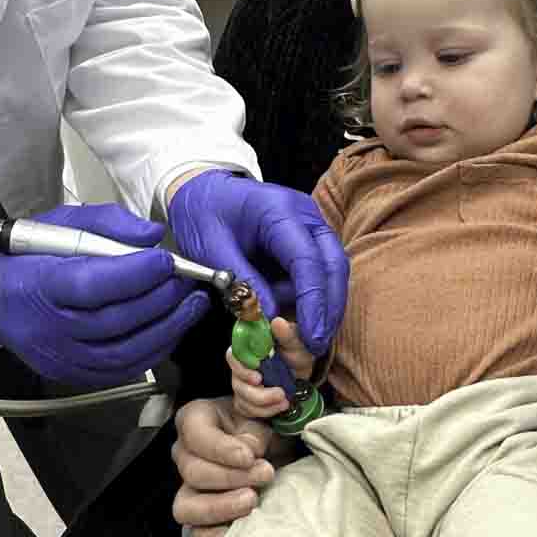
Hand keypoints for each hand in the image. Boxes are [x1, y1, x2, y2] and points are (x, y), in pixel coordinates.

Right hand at [0, 203, 207, 387]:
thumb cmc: (26, 258)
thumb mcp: (58, 224)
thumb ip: (105, 223)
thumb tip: (150, 235)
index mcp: (39, 285)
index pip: (91, 285)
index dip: (135, 274)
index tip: (167, 260)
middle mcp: (48, 328)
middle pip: (114, 321)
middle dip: (161, 300)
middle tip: (188, 281)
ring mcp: (61, 358)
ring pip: (124, 352)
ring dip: (167, 328)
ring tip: (191, 304)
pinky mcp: (73, 375)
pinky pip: (122, 369)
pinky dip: (153, 350)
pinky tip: (172, 329)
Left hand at [167, 171, 348, 354]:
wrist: (204, 192)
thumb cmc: (203, 214)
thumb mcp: (210, 248)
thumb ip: (241, 281)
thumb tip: (268, 318)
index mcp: (279, 211)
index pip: (307, 260)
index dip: (312, 301)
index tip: (311, 335)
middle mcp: (305, 216)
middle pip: (333, 265)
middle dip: (328, 308)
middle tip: (316, 344)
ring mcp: (311, 227)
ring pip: (332, 271)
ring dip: (321, 306)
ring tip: (297, 334)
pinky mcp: (308, 240)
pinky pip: (319, 272)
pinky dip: (311, 299)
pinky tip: (295, 319)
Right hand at [171, 396, 277, 536]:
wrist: (273, 453)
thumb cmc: (260, 428)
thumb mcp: (262, 410)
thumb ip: (259, 403)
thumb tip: (265, 417)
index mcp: (195, 420)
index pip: (196, 435)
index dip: (221, 449)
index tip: (249, 456)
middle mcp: (185, 454)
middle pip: (193, 472)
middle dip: (232, 477)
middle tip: (264, 474)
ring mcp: (189, 487)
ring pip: (186, 507)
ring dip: (221, 507)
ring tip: (252, 501)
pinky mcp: (201, 516)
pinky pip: (196, 532)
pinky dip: (217, 535)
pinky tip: (240, 528)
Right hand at [229, 316, 314, 420]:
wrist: (303, 373)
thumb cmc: (296, 353)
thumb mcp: (296, 343)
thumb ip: (287, 334)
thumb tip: (277, 322)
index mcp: (248, 349)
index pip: (232, 357)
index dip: (242, 369)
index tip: (259, 377)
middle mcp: (241, 367)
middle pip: (237, 382)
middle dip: (257, 393)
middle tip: (279, 393)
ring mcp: (243, 385)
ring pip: (242, 399)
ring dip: (264, 404)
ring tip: (285, 402)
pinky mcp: (248, 400)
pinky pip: (248, 410)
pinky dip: (265, 412)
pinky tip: (280, 407)